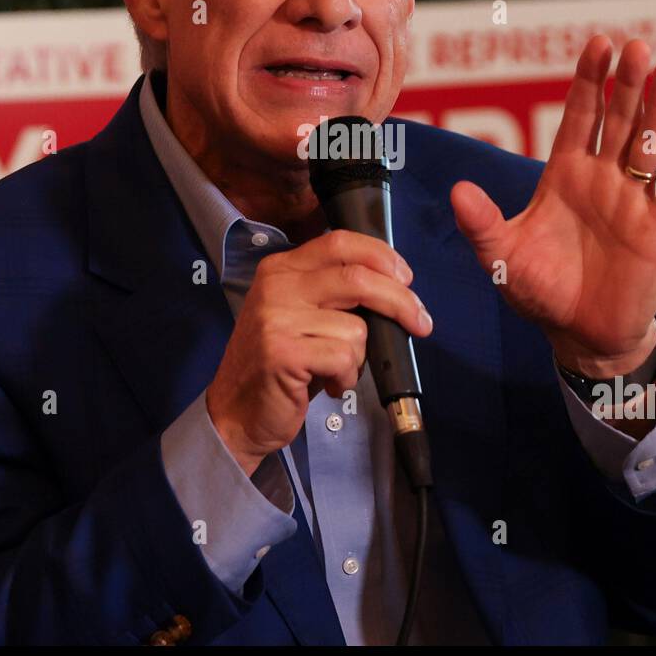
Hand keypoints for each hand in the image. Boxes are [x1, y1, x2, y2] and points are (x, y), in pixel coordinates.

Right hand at [205, 230, 432, 474]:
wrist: (235, 413)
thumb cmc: (279, 366)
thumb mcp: (298, 314)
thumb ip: (334, 293)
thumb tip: (395, 288)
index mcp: (281, 268)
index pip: (341, 242)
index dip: (382, 256)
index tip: (406, 279)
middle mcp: (277, 286)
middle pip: (358, 277)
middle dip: (400, 302)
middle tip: (420, 323)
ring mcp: (277, 318)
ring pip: (356, 328)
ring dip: (360, 358)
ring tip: (337, 370)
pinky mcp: (283, 352)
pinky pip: (344, 358)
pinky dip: (347, 377)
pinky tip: (330, 384)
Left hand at [451, 34, 655, 377]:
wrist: (578, 334)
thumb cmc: (539, 291)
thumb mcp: (502, 256)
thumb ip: (482, 223)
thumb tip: (458, 191)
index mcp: (564, 174)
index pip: (579, 116)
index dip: (589, 80)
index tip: (600, 43)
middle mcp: (602, 179)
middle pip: (618, 121)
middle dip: (627, 84)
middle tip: (638, 46)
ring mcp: (632, 200)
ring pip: (649, 145)